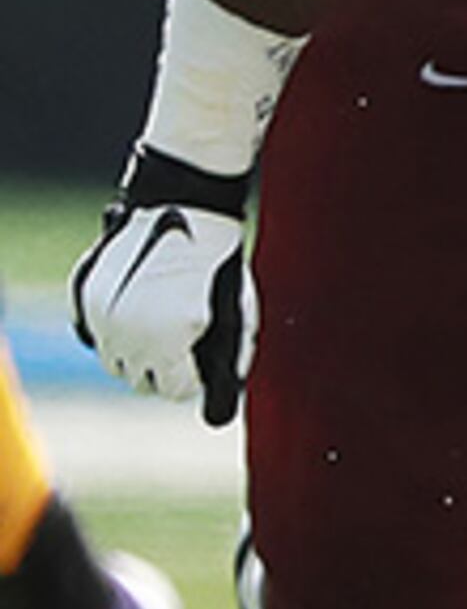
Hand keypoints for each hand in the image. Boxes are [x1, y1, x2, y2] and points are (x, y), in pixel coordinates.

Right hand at [72, 148, 255, 426]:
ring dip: (134, 352)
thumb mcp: (240, 315)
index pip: (173, 391)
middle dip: (162, 370)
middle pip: (138, 379)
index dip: (192, 381)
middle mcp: (129, 330)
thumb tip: (223, 401)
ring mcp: (102, 312)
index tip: (201, 367)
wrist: (184, 207)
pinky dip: (113, 328)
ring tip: (161, 330)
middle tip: (182, 350)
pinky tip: (136, 310)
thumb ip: (231, 361)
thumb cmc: (219, 263)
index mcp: (172, 339)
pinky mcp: (84, 294)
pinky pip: (94, 330)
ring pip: (112, 358)